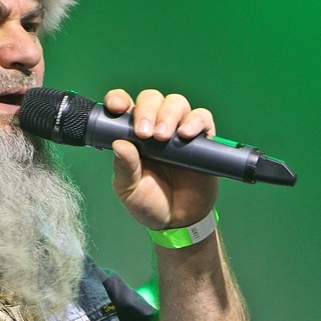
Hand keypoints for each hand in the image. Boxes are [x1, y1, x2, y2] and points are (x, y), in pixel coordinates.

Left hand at [106, 89, 218, 230]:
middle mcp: (155, 126)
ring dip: (169, 114)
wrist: (178, 222)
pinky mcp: (202, 139)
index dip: (119, 100)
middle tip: (144, 133)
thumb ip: (124, 168)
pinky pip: (203, 118)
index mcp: (132, 134)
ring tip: (164, 137)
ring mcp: (179, 131)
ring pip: (177, 103)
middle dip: (147, 110)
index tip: (118, 108)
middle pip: (152, 99)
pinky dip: (195, 121)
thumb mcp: (129, 189)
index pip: (125, 105)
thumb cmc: (149, 202)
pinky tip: (186, 135)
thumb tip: (119, 144)